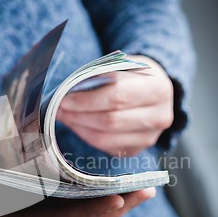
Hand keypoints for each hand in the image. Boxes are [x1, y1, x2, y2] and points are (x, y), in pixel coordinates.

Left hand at [57, 55, 173, 155]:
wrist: (154, 93)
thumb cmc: (134, 76)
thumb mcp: (123, 66)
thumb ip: (101, 75)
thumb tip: (69, 90)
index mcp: (158, 89)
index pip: (117, 97)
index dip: (87, 100)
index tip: (64, 98)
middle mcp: (159, 117)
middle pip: (110, 121)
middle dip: (78, 114)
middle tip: (58, 107)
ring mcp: (149, 138)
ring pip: (105, 138)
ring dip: (78, 126)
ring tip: (63, 115)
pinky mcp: (136, 150)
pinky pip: (104, 147)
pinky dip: (86, 135)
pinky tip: (76, 124)